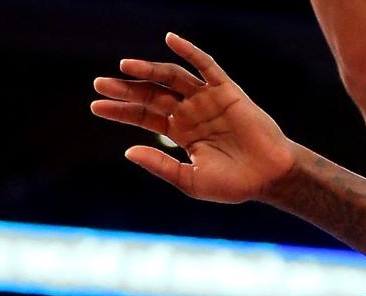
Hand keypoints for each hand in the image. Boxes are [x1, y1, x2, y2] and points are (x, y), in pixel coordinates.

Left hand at [91, 33, 294, 203]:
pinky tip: (170, 40)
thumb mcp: (190, 180)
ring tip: (124, 66)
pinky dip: (189, 52)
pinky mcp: (227, 91)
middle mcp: (191, 113)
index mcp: (181, 134)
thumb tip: (128, 151)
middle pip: (152, 94)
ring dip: (149, 70)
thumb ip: (161, 165)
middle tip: (99, 84)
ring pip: (173, 78)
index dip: (120, 111)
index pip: (144, 116)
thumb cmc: (234, 184)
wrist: (270, 177)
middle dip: (126, 88)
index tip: (95, 106)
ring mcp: (208, 100)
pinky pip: (206, 66)